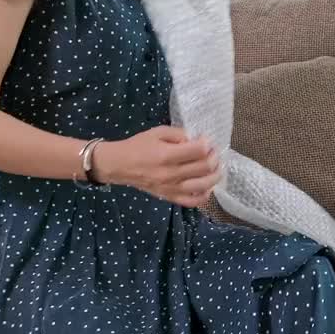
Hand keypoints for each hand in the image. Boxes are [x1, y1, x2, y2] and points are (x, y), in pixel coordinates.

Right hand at [93, 126, 221, 207]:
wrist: (119, 165)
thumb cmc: (138, 146)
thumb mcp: (158, 132)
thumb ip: (179, 134)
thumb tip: (196, 140)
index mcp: (167, 155)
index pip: (199, 151)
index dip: (207, 143)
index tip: (205, 139)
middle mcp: (171, 174)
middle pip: (205, 167)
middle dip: (214, 157)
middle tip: (213, 152)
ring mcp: (171, 188)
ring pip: (204, 185)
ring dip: (215, 175)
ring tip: (216, 167)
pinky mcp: (169, 197)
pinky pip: (192, 201)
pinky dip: (204, 195)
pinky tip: (206, 186)